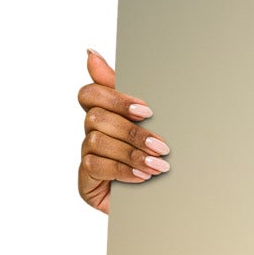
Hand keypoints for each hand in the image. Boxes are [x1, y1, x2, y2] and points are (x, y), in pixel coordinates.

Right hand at [77, 49, 168, 213]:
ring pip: (97, 141)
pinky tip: (143, 177)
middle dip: (132, 132)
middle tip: (162, 145)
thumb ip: (125, 90)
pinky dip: (122, 170)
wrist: (168, 201)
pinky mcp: (86, 180)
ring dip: (131, 153)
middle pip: (96, 118)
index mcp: (105, 113)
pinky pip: (96, 166)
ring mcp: (87, 156)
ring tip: (159, 166)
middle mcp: (92, 133)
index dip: (115, 99)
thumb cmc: (158, 157)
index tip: (146, 111)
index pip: (90, 94)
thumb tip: (90, 53)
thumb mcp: (151, 123)